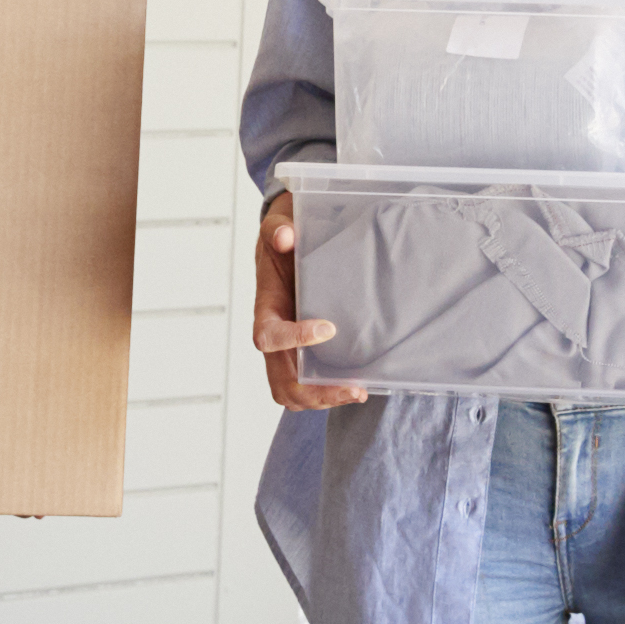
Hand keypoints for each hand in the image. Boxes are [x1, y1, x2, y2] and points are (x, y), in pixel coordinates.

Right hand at [252, 191, 366, 410]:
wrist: (290, 241)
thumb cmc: (284, 235)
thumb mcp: (278, 223)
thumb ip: (278, 228)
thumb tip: (286, 236)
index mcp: (266, 307)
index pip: (267, 336)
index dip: (294, 338)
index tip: (329, 329)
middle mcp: (275, 336)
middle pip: (280, 380)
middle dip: (314, 390)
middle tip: (352, 387)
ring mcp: (289, 349)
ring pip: (292, 392)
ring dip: (323, 399)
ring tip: (358, 391)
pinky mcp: (305, 353)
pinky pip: (310, 385)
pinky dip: (329, 393)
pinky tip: (359, 385)